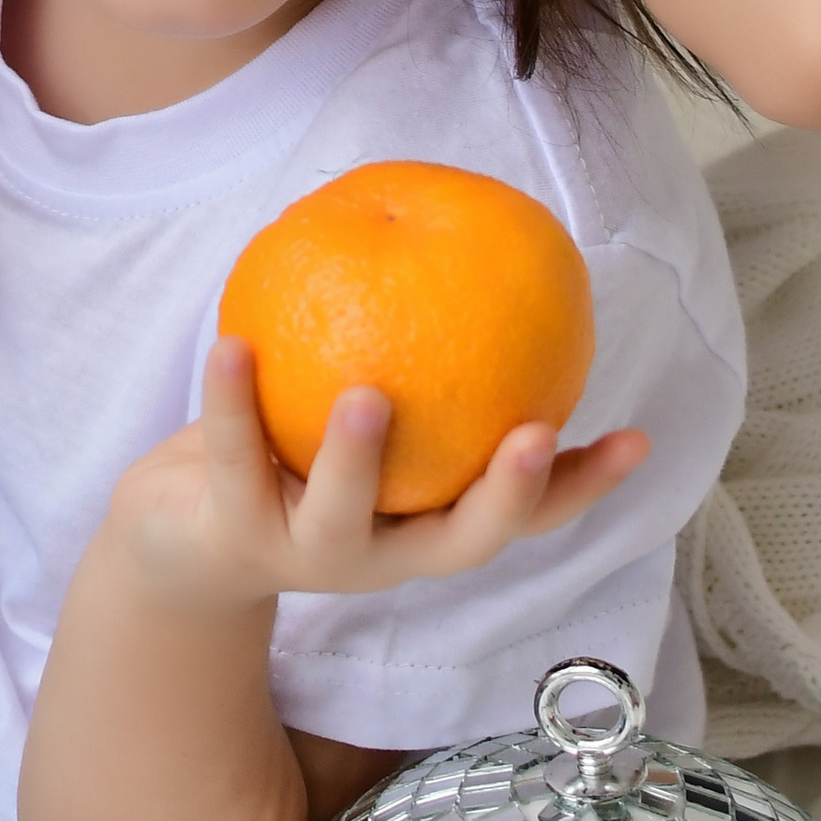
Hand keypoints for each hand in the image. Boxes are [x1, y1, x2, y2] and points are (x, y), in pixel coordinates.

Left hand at [108, 333, 646, 619]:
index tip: (637, 440)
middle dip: (501, 497)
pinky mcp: (233, 536)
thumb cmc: (298, 459)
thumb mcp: (369, 422)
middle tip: (531, 434)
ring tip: (368, 396)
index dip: (580, 488)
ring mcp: (308, 553)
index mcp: (427, 526)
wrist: (184, 543)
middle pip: (458, 544)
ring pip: (342, 518)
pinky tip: (232, 342)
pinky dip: (231, 402)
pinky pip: (235, 459)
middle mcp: (382, 553)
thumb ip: (426, 372)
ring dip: (357, 461)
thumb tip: (493, 266)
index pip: (522, 518)